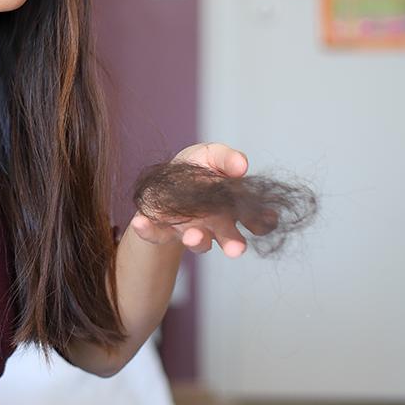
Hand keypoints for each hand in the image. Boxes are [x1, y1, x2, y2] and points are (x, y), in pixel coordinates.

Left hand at [128, 142, 255, 257]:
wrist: (170, 179)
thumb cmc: (197, 167)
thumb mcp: (212, 155)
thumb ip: (227, 159)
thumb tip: (242, 164)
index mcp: (233, 209)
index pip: (256, 221)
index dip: (262, 224)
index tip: (265, 222)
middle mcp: (215, 225)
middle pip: (228, 238)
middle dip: (232, 243)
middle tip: (236, 250)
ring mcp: (189, 228)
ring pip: (196, 240)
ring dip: (196, 240)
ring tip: (193, 236)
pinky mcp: (161, 228)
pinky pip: (155, 233)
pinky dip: (147, 230)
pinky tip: (139, 224)